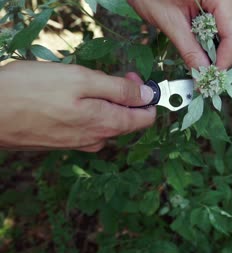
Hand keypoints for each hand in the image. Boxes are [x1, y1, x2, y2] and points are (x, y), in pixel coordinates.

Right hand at [0, 61, 155, 151]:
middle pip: (126, 119)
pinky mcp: (63, 143)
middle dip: (123, 96)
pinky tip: (67, 99)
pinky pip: (86, 127)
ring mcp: (79, 144)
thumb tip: (147, 95)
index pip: (146, 119)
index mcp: (107, 124)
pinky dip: (86, 111)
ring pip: (105, 122)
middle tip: (104, 74)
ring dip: (102, 102)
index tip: (132, 77)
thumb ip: (119, 89)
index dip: (146, 96)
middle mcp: (97, 139)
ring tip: (81, 84)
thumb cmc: (31, 91)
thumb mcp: (81, 80)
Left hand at [128, 0, 231, 69]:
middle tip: (209, 72)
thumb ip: (189, 49)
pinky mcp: (218, 0)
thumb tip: (203, 75)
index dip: (225, 59)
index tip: (212, 77)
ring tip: (206, 62)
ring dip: (224, 48)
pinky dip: (218, 38)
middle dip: (228, 56)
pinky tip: (204, 48)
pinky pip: (227, 22)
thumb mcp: (168, 20)